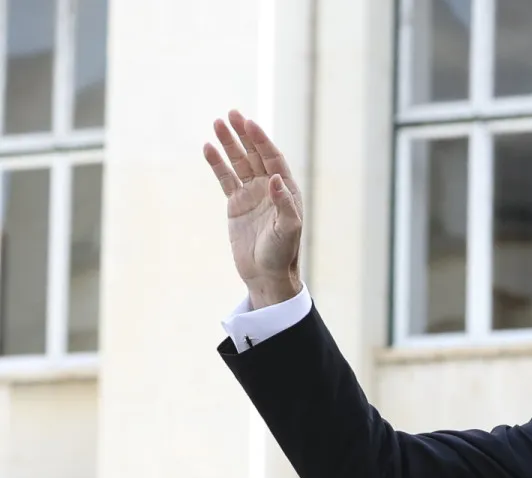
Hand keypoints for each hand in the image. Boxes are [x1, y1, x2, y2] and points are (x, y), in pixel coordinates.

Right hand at [202, 110, 303, 309]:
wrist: (266, 274)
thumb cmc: (282, 254)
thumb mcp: (287, 230)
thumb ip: (284, 204)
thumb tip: (275, 178)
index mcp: (286, 191)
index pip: (273, 159)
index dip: (261, 140)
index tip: (248, 123)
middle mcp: (270, 189)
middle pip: (255, 154)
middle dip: (243, 134)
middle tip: (231, 114)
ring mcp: (252, 195)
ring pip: (239, 163)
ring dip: (229, 143)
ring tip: (217, 123)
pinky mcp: (236, 204)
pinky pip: (225, 178)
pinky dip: (217, 163)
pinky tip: (208, 148)